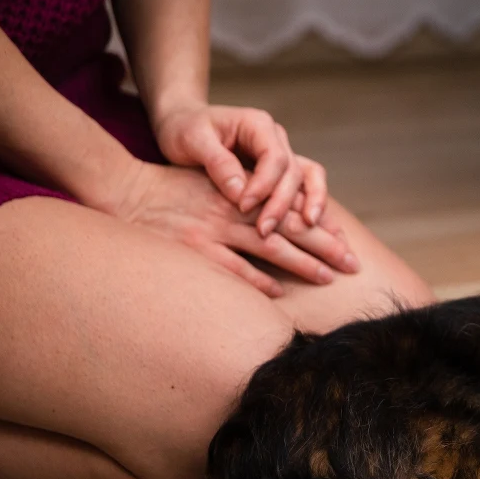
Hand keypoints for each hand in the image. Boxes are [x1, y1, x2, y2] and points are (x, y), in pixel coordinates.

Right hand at [112, 161, 358, 297]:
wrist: (126, 191)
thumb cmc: (173, 190)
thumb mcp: (216, 184)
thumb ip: (248, 198)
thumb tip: (284, 218)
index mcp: (243, 194)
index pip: (292, 210)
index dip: (321, 227)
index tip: (346, 243)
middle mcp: (234, 210)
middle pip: (291, 229)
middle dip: (325, 248)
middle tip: (353, 265)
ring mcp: (214, 230)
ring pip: (270, 248)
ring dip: (302, 265)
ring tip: (328, 278)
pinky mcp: (193, 249)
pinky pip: (232, 268)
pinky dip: (257, 281)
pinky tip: (278, 293)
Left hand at [153, 103, 327, 237]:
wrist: (183, 124)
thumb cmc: (184, 129)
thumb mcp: (192, 140)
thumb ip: (218, 164)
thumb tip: (240, 193)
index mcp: (258, 125)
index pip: (274, 157)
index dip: (264, 185)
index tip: (244, 206)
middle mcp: (276, 138)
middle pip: (293, 172)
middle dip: (281, 203)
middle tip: (264, 230)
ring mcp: (282, 155)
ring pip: (309, 178)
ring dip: (311, 204)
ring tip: (308, 228)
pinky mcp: (279, 172)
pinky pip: (305, 187)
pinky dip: (311, 205)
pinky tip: (310, 227)